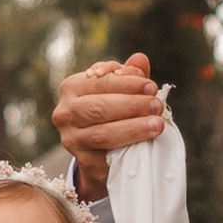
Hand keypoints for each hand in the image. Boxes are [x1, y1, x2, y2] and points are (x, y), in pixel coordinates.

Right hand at [52, 51, 165, 194]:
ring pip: (102, 134)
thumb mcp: (118, 89)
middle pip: (99, 108)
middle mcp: (65, 113)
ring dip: (133, 128)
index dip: (126, 83)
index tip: (150, 86)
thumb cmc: (110, 111)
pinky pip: (107, 157)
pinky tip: (146, 144)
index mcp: (71, 88)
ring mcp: (71, 139)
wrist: (100, 150)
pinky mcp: (83, 162)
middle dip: (131, 105)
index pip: (99, 82)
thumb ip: (129, 75)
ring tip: (157, 124)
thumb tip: (140, 59)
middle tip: (157, 105)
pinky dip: (128, 149)